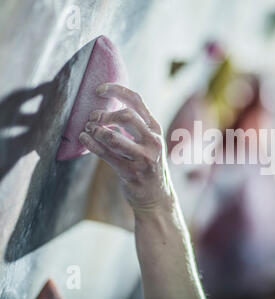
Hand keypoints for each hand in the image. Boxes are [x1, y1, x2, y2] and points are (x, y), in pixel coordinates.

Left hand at [79, 83, 172, 212]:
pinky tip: (83, 138)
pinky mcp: (131, 173)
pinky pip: (106, 155)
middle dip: (104, 115)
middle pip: (126, 116)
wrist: (157, 197)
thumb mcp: (149, 142)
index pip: (137, 101)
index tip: (99, 90)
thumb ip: (136, 125)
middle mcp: (153, 141)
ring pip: (113, 136)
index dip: (116, 90)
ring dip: (96, 131)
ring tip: (88, 130)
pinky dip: (91, 144)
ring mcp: (144, 158)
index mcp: (156, 129)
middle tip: (92, 118)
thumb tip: (107, 108)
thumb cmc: (147, 165)